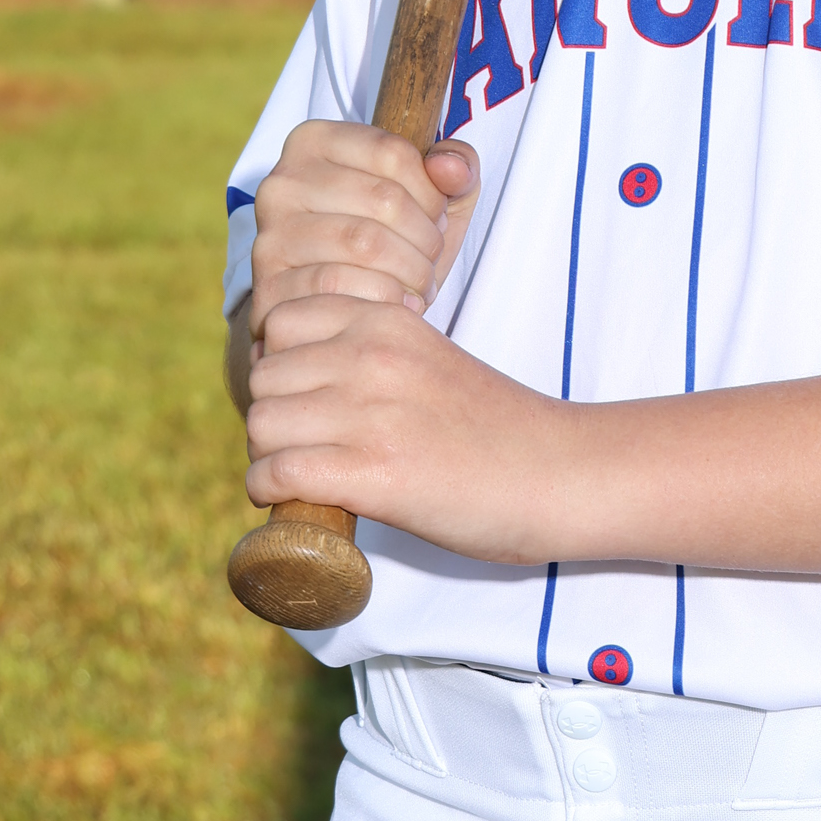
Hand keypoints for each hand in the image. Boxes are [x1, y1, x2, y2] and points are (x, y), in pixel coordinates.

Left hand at [244, 291, 566, 565]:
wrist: (558, 472)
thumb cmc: (495, 426)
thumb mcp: (428, 358)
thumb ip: (373, 355)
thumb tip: (302, 379)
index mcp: (385, 321)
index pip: (281, 320)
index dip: (279, 362)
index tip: (299, 397)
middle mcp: (370, 357)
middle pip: (264, 376)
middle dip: (272, 413)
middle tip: (300, 446)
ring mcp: (370, 413)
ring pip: (261, 423)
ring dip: (268, 454)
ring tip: (300, 474)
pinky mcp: (372, 474)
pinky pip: (277, 472)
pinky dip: (270, 491)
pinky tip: (297, 499)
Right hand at [249, 121, 479, 337]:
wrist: (338, 309)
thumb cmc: (391, 242)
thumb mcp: (432, 196)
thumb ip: (456, 166)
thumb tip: (448, 168)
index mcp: (314, 141)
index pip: (393, 152)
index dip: (432, 193)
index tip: (436, 217)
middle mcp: (282, 182)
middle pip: (383, 199)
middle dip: (426, 237)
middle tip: (432, 259)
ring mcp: (270, 234)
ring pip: (364, 244)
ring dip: (411, 272)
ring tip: (420, 284)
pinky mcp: (269, 286)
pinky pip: (339, 288)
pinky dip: (382, 300)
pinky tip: (395, 305)